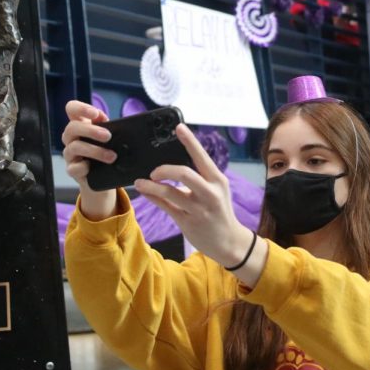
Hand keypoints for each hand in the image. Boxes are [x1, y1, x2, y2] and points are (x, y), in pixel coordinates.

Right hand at [62, 100, 116, 219]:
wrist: (103, 177)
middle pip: (72, 127)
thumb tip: (113, 123)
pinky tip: (92, 168)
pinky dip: (84, 167)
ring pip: (75, 147)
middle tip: (108, 136)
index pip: (71, 108)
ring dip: (95, 151)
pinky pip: (74, 167)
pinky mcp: (72, 170)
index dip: (81, 108)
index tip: (95, 114)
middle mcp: (71, 137)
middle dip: (91, 130)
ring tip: (112, 156)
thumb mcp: (109, 138)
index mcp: (79, 124)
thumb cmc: (105, 151)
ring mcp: (69, 154)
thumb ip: (109, 127)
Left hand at [134, 124, 266, 284]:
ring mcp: (198, 209)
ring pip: (170, 192)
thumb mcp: (216, 190)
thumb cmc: (219, 211)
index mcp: (217, 180)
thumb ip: (200, 177)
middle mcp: (209, 193)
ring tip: (140, 182)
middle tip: (154, 171)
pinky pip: (165, 206)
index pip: (202, 156)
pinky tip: (144, 192)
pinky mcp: (187, 222)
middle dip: (165, 169)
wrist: (229, 242)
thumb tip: (175, 162)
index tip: (178, 127)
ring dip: (151, 186)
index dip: (190, 141)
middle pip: (184, 173)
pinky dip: (152, 197)